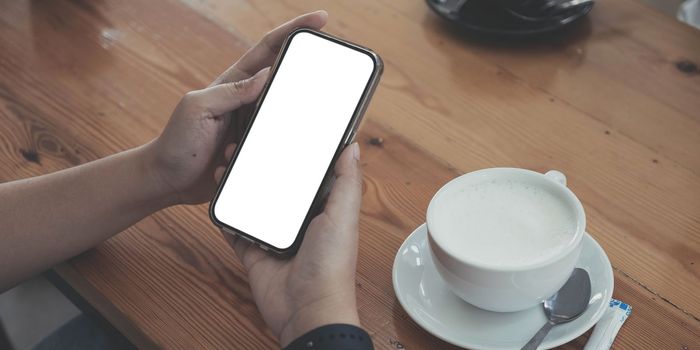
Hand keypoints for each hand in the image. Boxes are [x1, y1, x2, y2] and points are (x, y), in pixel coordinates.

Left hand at [144, 11, 327, 203]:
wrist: (168, 181)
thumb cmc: (177, 142)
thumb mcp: (198, 109)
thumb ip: (230, 92)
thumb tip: (267, 74)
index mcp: (234, 83)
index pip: (269, 48)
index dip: (294, 30)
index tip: (320, 19)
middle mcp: (248, 101)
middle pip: (286, 79)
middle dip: (307, 74)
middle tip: (330, 74)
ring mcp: (254, 125)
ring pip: (286, 116)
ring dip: (290, 123)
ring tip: (280, 130)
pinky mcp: (256, 149)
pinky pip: (278, 145)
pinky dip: (279, 149)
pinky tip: (269, 156)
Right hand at [218, 143, 363, 346]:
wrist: (306, 309)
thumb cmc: (332, 265)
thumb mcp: (343, 216)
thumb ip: (347, 182)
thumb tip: (353, 146)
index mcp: (323, 210)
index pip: (309, 176)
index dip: (298, 155)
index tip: (285, 131)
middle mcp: (298, 221)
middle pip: (277, 187)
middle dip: (263, 167)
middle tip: (247, 144)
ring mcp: (274, 237)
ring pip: (254, 204)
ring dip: (241, 185)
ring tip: (228, 162)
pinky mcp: (254, 252)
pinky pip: (236, 230)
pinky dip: (226, 216)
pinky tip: (217, 194)